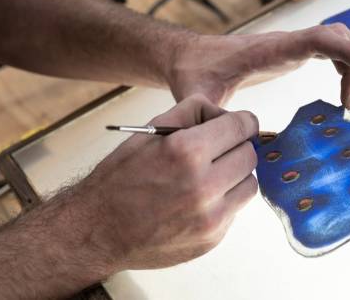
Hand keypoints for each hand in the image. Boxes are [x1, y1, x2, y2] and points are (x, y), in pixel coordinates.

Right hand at [82, 94, 258, 270]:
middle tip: (218, 151)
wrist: (100, 230)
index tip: (240, 125)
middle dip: (237, 148)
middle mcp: (204, 186)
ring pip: (249, 184)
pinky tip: (199, 200)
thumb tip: (226, 115)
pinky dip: (224, 200)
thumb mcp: (151, 130)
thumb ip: (193, 111)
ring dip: (235, 176)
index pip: (242, 126)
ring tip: (210, 176)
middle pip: (250, 155)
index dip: (243, 121)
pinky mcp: (212, 239)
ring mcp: (210, 218)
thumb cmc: (121, 177)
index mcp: (187, 152)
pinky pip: (235, 210)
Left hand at [168, 23, 349, 109]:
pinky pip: (324, 51)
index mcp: (265, 51)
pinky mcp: (286, 54)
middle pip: (333, 39)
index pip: (315, 39)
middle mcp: (281, 44)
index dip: (347, 50)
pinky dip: (344, 63)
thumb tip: (238, 145)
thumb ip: (210, 118)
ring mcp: (286, 47)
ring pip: (333, 42)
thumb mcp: (196, 98)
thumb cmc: (194, 74)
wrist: (189, 57)